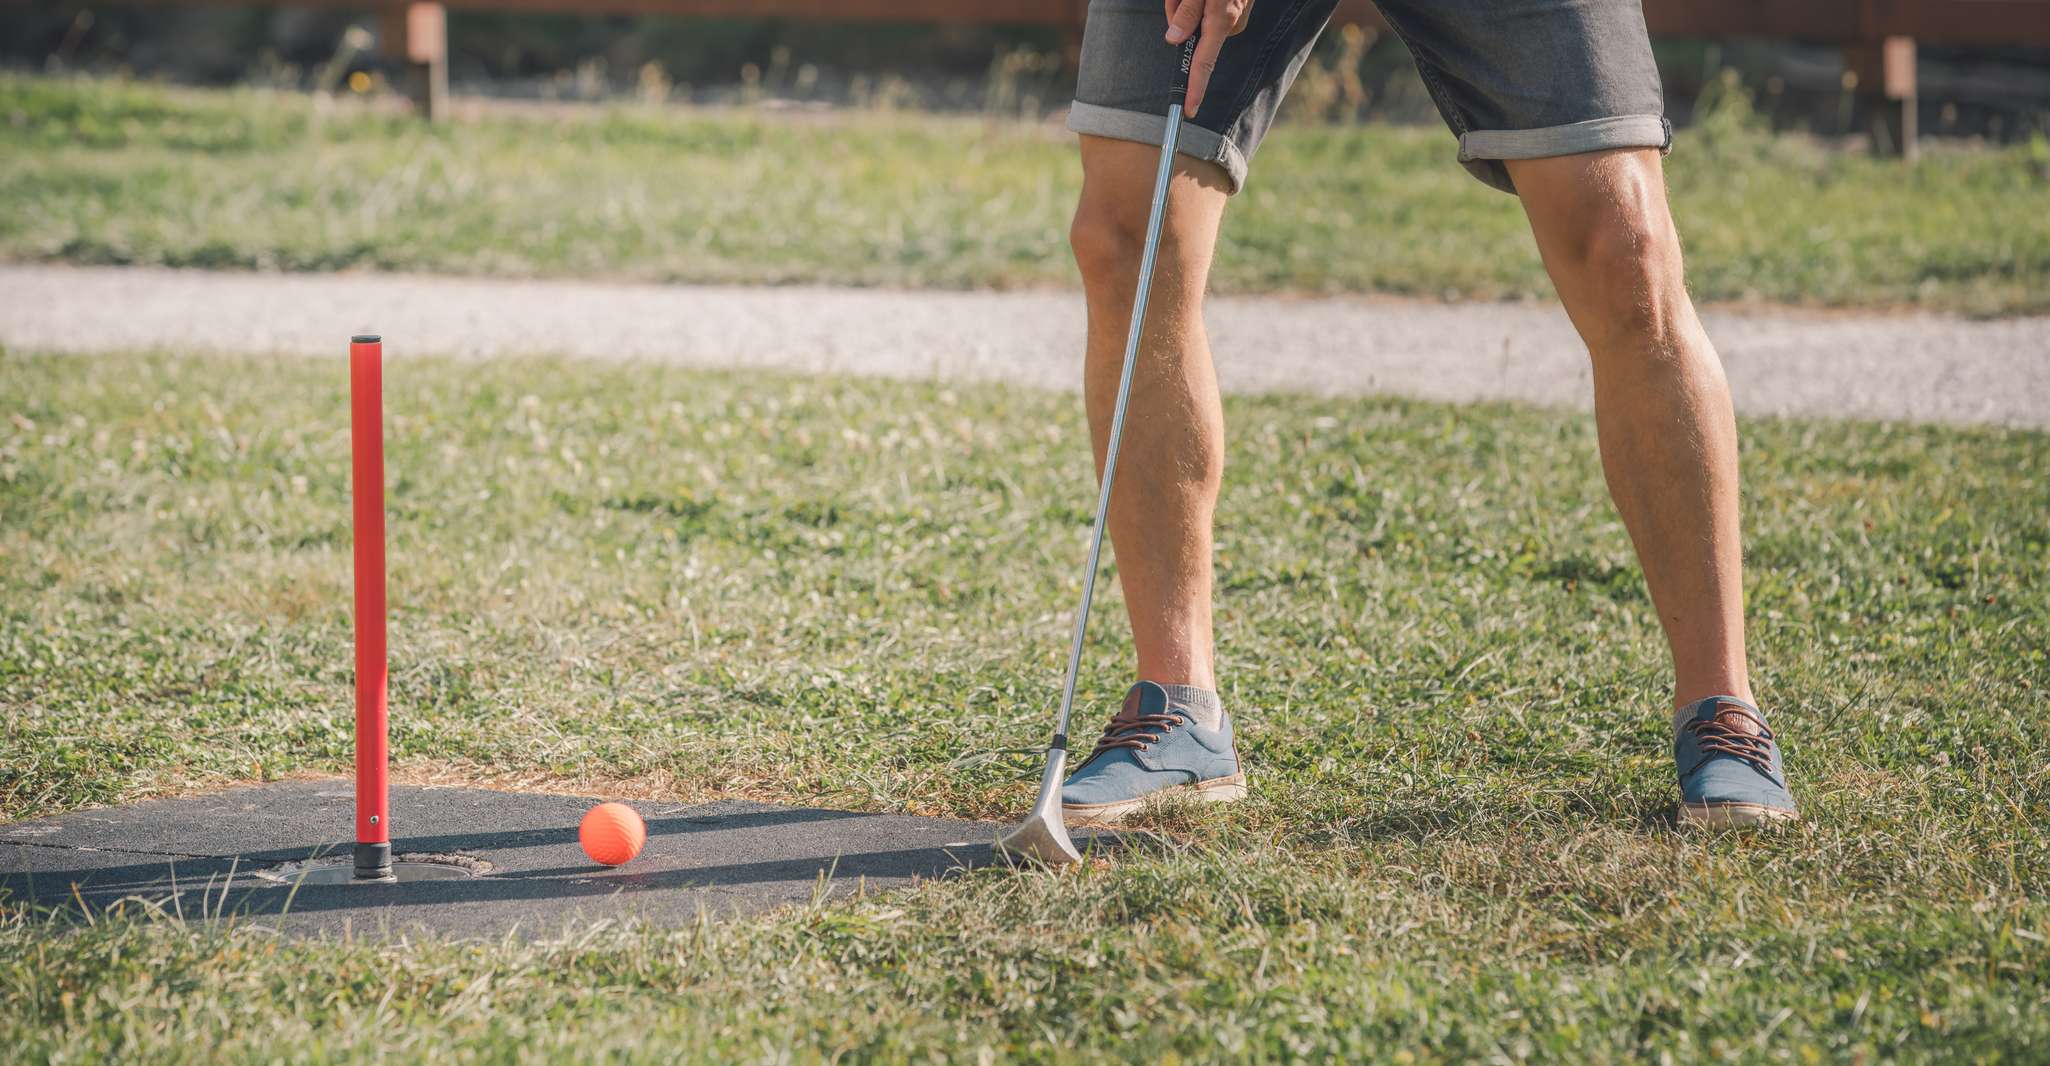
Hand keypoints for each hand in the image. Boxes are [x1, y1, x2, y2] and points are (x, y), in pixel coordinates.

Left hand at [1163, 0, 1252, 115]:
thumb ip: (1186, 11)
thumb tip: (1174, 41)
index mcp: (1221, 20)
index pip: (1203, 63)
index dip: (1195, 88)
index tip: (1189, 110)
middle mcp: (1231, 23)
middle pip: (1191, 34)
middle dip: (1177, 12)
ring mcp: (1236, 16)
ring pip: (1195, 19)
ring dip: (1185, 2)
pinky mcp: (1236, 8)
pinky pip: (1206, 11)